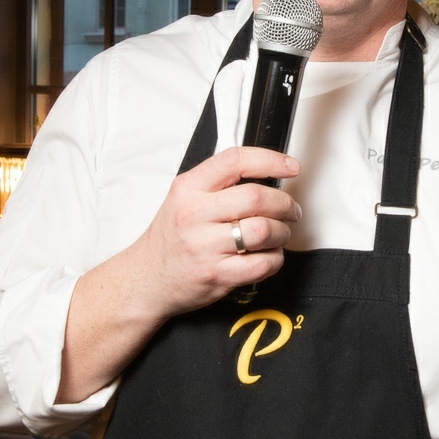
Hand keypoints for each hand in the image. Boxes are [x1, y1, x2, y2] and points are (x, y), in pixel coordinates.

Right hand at [135, 146, 302, 321]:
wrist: (147, 278)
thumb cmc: (170, 238)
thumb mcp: (183, 197)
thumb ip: (218, 183)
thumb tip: (265, 172)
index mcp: (189, 188)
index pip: (235, 161)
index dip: (270, 160)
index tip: (290, 166)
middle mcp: (195, 214)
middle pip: (256, 197)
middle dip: (285, 203)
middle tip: (291, 210)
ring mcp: (205, 246)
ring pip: (264, 230)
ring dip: (282, 232)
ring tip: (279, 234)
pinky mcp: (217, 275)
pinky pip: (262, 264)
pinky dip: (275, 259)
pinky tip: (269, 255)